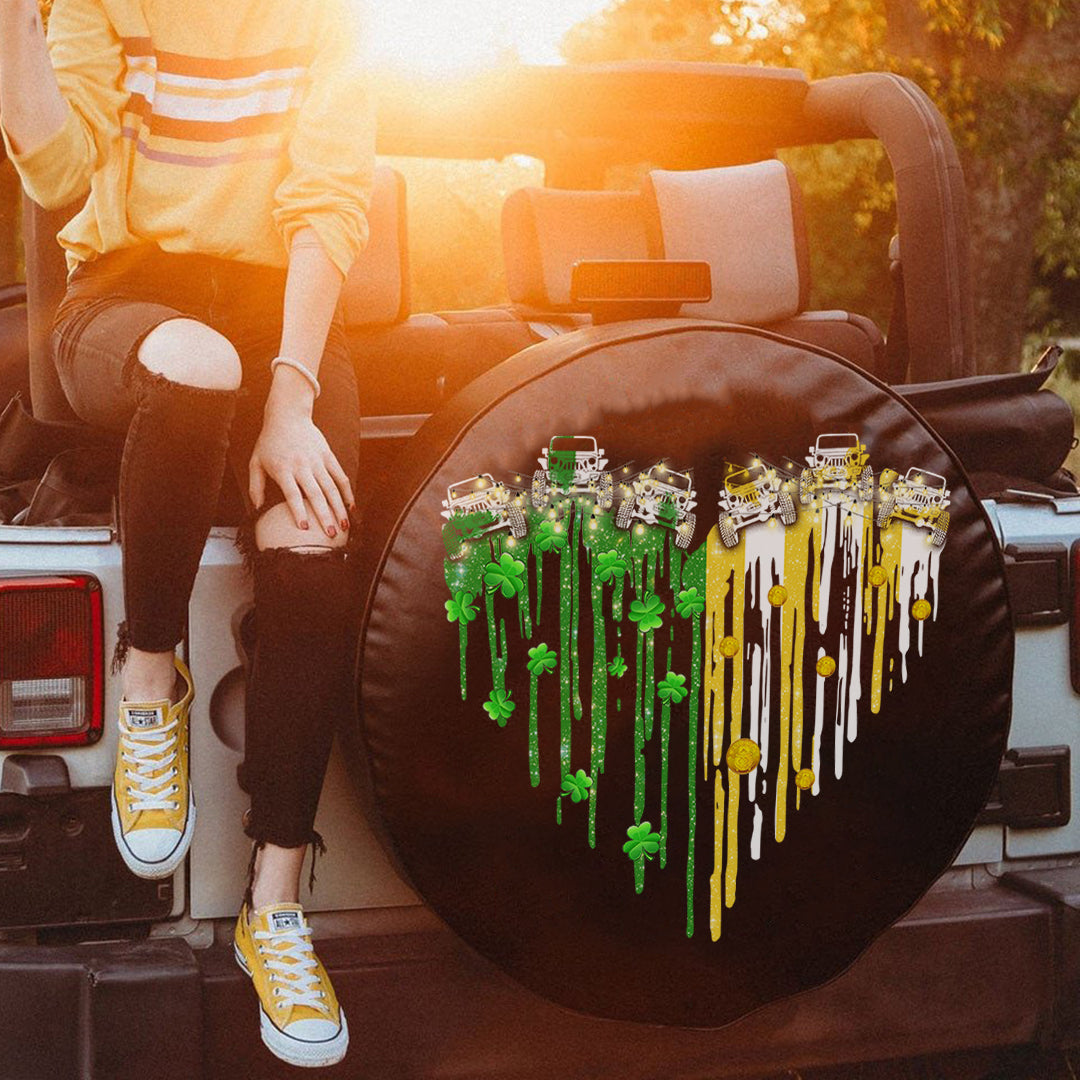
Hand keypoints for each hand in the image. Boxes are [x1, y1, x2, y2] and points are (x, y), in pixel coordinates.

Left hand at [248, 406, 353, 536]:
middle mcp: (302, 466)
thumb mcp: (255, 462)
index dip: (299, 511)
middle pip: (316, 494)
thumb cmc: (270, 441)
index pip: (293, 494)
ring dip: (339, 508)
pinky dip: (347, 492)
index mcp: (283, 469)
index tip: (305, 528)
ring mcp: (317, 461)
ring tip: (344, 525)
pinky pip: (340, 476)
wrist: (287, 416)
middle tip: (330, 534)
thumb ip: (256, 486)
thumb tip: (257, 508)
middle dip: (324, 516)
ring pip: (331, 488)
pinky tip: (351, 506)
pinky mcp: (328, 456)